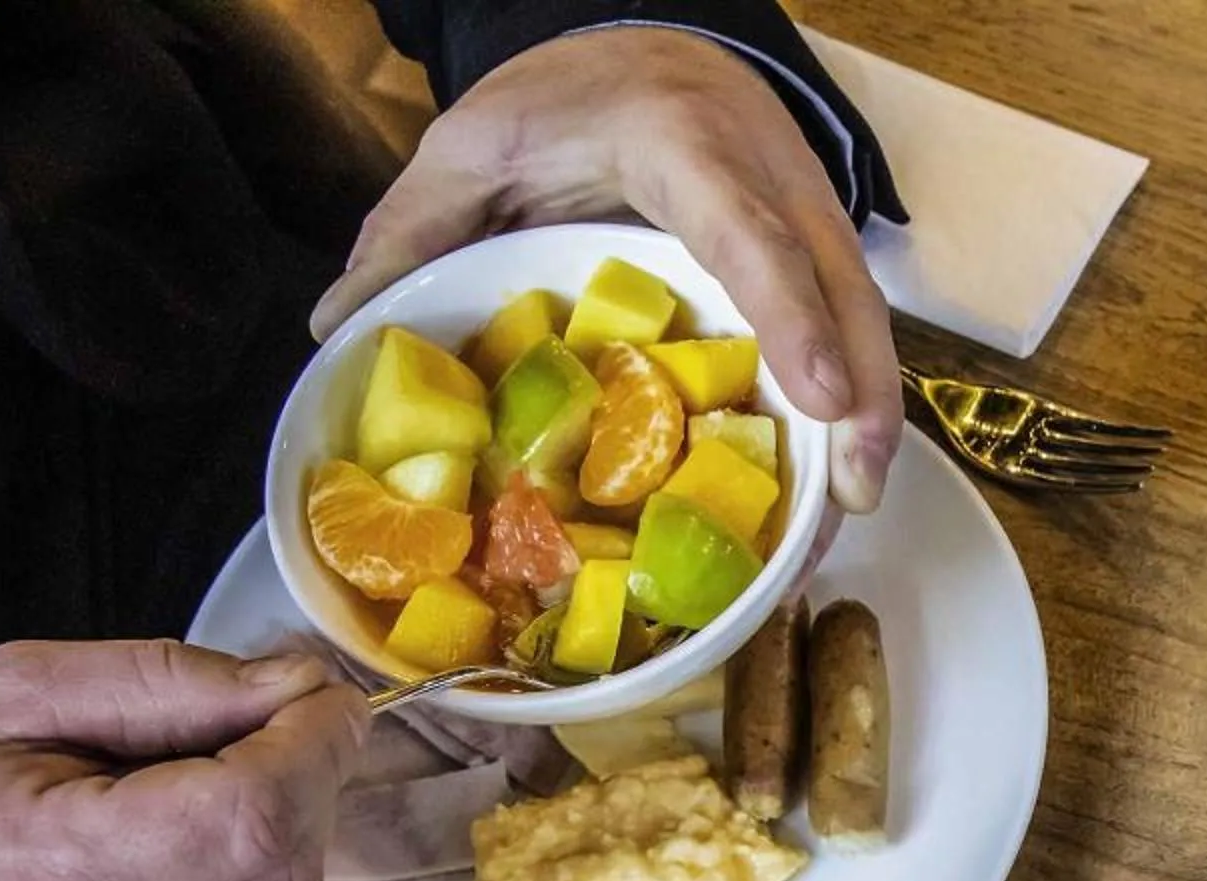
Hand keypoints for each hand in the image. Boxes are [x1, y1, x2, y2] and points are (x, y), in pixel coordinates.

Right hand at [0, 643, 365, 880]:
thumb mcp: (10, 694)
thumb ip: (167, 682)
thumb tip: (301, 692)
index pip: (248, 818)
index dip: (311, 749)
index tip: (324, 699)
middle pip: (283, 865)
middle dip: (300, 781)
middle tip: (263, 728)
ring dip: (275, 838)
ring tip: (191, 799)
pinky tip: (180, 868)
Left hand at [312, 27, 899, 512]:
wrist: (641, 47)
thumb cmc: (563, 100)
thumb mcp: (473, 144)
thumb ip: (413, 228)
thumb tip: (337, 329)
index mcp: (679, 143)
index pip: (749, 233)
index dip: (788, 315)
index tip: (817, 397)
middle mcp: (767, 178)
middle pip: (839, 288)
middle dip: (861, 394)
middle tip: (855, 497)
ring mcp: (806, 214)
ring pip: (861, 314)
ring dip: (869, 416)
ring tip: (854, 508)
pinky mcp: (816, 252)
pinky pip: (849, 330)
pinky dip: (853, 405)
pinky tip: (838, 478)